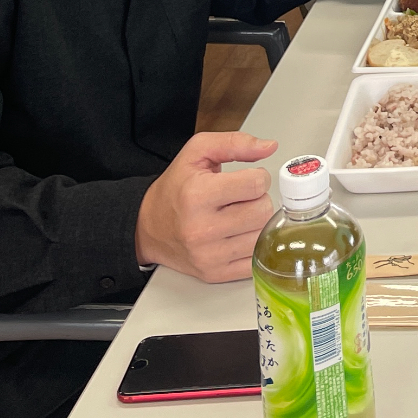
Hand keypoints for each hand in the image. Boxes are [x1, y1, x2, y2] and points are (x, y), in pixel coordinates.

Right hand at [135, 132, 276, 280]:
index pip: (256, 185)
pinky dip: (253, 246)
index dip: (258, 177)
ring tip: (240, 216)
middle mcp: (201, 229)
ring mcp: (208, 255)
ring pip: (262, 236)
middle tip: (243, 199)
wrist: (147, 227)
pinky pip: (255, 260)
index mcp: (197, 195)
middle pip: (263, 211)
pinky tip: (240, 235)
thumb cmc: (175, 188)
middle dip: (259, 200)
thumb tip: (269, 146)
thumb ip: (235, 143)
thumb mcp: (198, 152)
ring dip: (257, 223)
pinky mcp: (214, 274)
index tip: (248, 179)